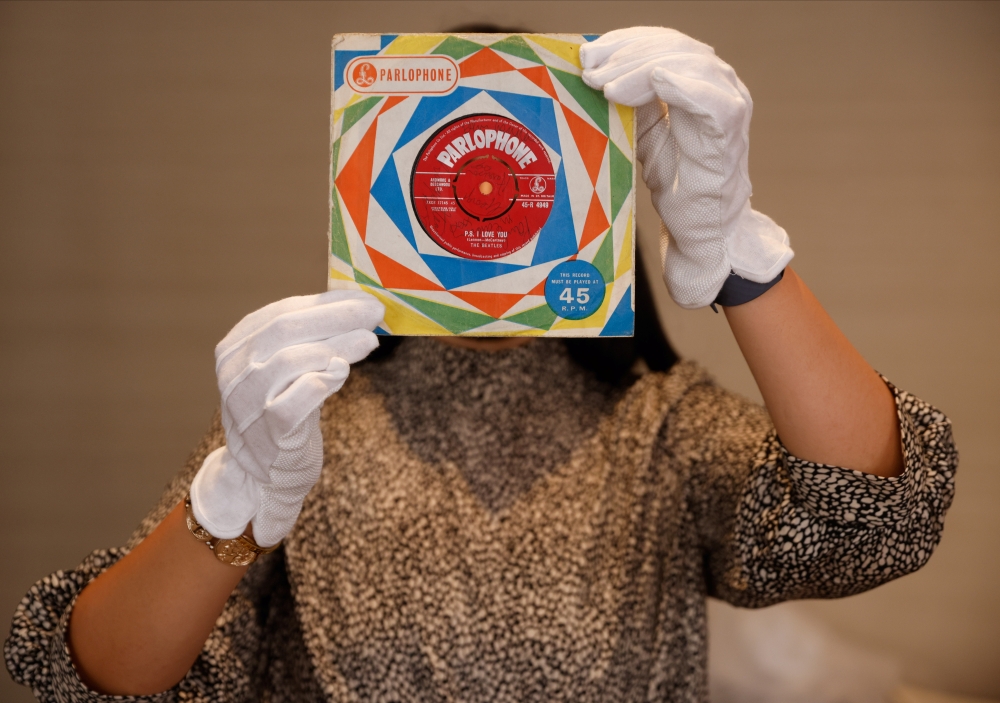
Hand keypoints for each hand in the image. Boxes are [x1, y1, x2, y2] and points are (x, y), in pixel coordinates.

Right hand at [190, 290, 383, 546]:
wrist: (266, 475)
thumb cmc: (286, 410)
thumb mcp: (289, 368)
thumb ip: (312, 337)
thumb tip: (358, 303)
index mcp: (235, 347)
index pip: (282, 312)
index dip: (327, 303)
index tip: (365, 299)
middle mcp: (234, 373)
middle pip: (284, 330)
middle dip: (336, 317)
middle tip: (374, 313)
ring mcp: (246, 404)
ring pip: (289, 361)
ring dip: (336, 346)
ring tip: (368, 341)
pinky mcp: (268, 435)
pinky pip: (294, 402)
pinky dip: (321, 382)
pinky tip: (341, 372)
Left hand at [581, 27, 792, 308]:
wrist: (702, 231)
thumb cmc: (677, 184)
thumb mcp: (644, 134)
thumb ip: (631, 103)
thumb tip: (594, 72)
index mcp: (698, 82)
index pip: (663, 43)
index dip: (625, 43)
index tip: (588, 55)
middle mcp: (719, 87)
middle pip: (675, 47)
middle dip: (627, 54)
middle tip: (592, 71)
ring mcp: (729, 107)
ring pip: (689, 64)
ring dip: (642, 68)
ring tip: (608, 87)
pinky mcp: (729, 136)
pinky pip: (712, 101)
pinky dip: (684, 86)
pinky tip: (657, 80)